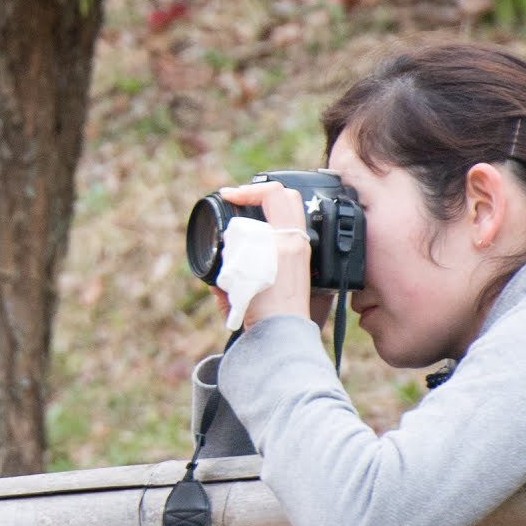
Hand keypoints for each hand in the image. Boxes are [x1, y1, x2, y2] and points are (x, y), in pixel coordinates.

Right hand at [218, 181, 313, 335]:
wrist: (280, 336)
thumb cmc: (263, 307)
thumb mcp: (241, 270)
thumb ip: (232, 250)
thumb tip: (225, 247)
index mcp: (287, 238)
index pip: (273, 193)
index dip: (247, 189)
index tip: (228, 197)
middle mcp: (298, 244)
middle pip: (285, 199)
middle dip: (260, 197)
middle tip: (239, 204)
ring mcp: (300, 257)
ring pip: (282, 220)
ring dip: (261, 221)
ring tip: (239, 238)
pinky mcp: (296, 272)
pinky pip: (280, 245)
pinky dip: (260, 248)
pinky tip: (244, 269)